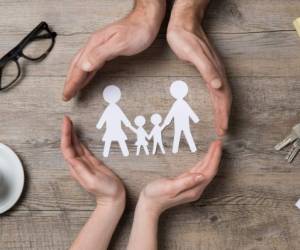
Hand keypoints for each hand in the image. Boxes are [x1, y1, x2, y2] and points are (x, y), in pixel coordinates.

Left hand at [61, 116, 125, 210]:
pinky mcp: (91, 162)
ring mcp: (84, 163)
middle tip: (66, 118)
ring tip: (69, 123)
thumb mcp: (93, 181)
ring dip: (71, 134)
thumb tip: (72, 157)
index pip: (67, 149)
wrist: (113, 198)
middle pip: (69, 145)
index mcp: (76, 168)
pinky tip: (77, 135)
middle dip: (67, 131)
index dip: (66, 135)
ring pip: (75, 146)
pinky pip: (82, 148)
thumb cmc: (105, 190)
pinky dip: (78, 140)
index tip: (66, 122)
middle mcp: (78, 164)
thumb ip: (82, 170)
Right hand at [63, 0, 165, 100]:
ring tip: (72, 89)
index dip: (72, 82)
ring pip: (82, 65)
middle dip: (70, 82)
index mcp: (95, 44)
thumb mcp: (119, 43)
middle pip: (77, 66)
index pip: (78, 67)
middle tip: (66, 94)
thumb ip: (101, 54)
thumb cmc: (137, 31)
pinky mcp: (106, 50)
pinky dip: (86, 74)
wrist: (146, 21)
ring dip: (76, 78)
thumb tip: (85, 66)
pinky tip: (86, 78)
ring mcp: (99, 47)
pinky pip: (91, 64)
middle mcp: (94, 45)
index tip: (67, 93)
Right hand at [138, 140, 221, 215]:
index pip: (209, 171)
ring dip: (210, 158)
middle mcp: (195, 188)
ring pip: (205, 170)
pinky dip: (203, 162)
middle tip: (217, 142)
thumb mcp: (170, 187)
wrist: (149, 203)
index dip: (214, 158)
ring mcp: (191, 186)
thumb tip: (201, 176)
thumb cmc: (156, 195)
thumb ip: (186, 182)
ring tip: (214, 147)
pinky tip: (205, 158)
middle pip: (209, 170)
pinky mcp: (186, 183)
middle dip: (214, 156)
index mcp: (194, 189)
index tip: (217, 146)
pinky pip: (198, 171)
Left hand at [167, 0, 231, 135]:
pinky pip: (215, 89)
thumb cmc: (186, 39)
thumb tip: (218, 86)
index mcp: (215, 72)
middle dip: (224, 116)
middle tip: (222, 131)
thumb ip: (207, 70)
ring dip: (222, 110)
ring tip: (221, 122)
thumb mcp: (194, 55)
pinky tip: (214, 104)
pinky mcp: (207, 69)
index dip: (223, 114)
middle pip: (224, 98)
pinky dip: (216, 100)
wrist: (183, 24)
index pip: (223, 98)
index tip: (223, 128)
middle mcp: (217, 72)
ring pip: (221, 94)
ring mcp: (213, 71)